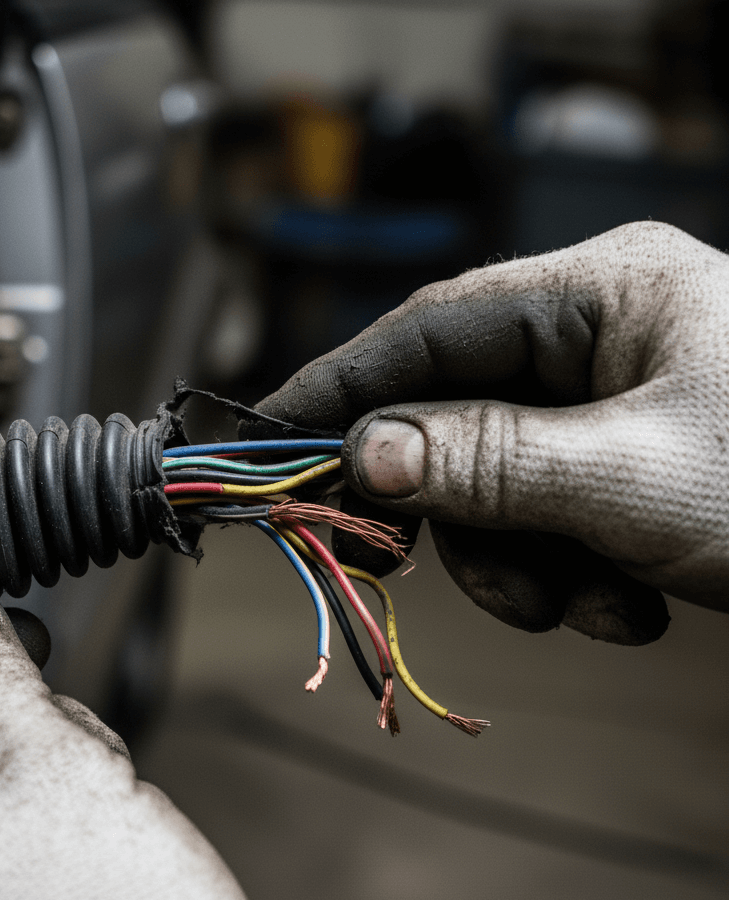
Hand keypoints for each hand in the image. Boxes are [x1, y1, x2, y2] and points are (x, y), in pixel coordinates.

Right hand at [250, 222, 728, 643]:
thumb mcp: (632, 479)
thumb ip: (485, 462)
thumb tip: (361, 455)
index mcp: (599, 292)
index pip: (427, 330)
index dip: (339, 387)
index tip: (267, 441)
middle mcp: (596, 335)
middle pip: (454, 417)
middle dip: (451, 509)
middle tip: (405, 567)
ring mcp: (610, 403)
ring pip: (496, 484)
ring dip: (520, 564)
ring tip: (588, 607)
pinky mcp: (625, 464)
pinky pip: (546, 518)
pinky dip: (566, 577)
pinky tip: (630, 605)